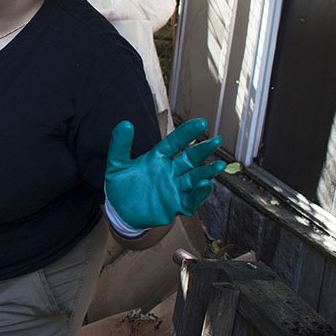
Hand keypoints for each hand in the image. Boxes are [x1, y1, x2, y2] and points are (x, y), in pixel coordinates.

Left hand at [104, 118, 224, 229]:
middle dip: (203, 150)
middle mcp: (170, 172)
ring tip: (218, 165)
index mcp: (157, 159)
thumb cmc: (120, 186)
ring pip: (195, 178)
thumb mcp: (117, 165)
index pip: (175, 143)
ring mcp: (174, 189)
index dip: (187, 133)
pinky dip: (198, 194)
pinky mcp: (176, 205)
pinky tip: (204, 186)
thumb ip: (120, 145)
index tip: (201, 123)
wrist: (119, 212)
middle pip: (190, 159)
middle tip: (216, 140)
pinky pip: (191, 200)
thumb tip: (124, 123)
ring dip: (206, 172)